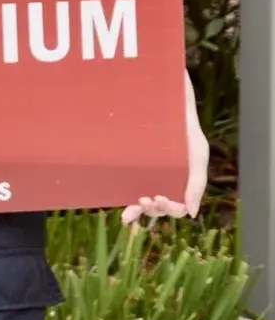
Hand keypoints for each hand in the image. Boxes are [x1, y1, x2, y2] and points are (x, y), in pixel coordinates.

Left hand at [122, 74, 208, 223]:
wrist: (168, 106)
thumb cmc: (186, 131)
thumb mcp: (197, 155)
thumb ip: (197, 183)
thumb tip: (192, 214)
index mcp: (182, 184)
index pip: (177, 208)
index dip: (169, 209)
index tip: (160, 197)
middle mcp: (165, 184)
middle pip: (159, 209)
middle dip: (153, 210)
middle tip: (145, 200)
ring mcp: (148, 177)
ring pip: (144, 203)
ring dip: (139, 211)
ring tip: (132, 209)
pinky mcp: (134, 168)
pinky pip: (130, 188)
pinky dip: (127, 201)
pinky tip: (122, 210)